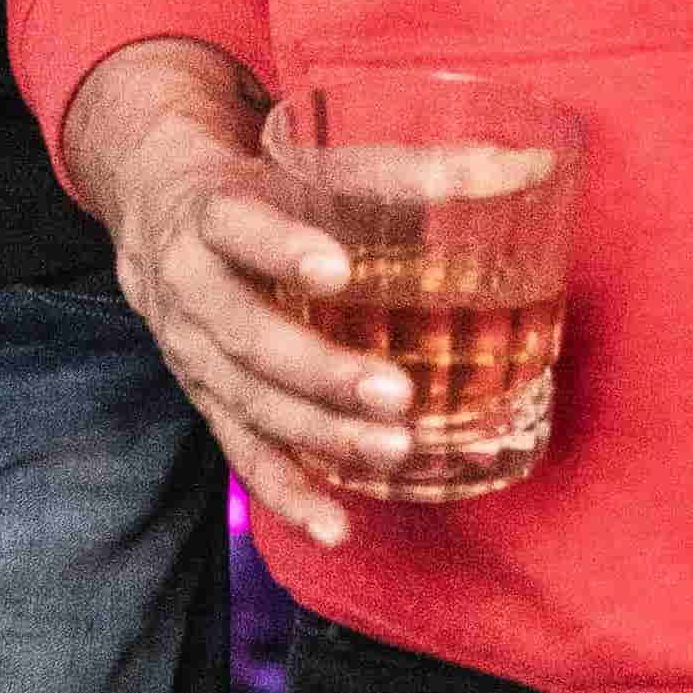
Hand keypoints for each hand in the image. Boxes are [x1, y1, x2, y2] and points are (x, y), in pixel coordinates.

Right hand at [62, 38, 413, 549]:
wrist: (161, 217)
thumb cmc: (266, 188)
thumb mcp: (318, 164)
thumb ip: (418, 169)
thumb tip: (531, 164)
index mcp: (211, 215)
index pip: (236, 228)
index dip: (279, 247)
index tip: (337, 267)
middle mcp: (190, 290)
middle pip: (246, 336)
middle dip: (320, 370)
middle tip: (398, 391)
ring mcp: (193, 355)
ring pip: (248, 402)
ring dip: (320, 433)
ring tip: (394, 450)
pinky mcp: (209, 403)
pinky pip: (244, 454)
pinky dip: (289, 495)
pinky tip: (335, 528)